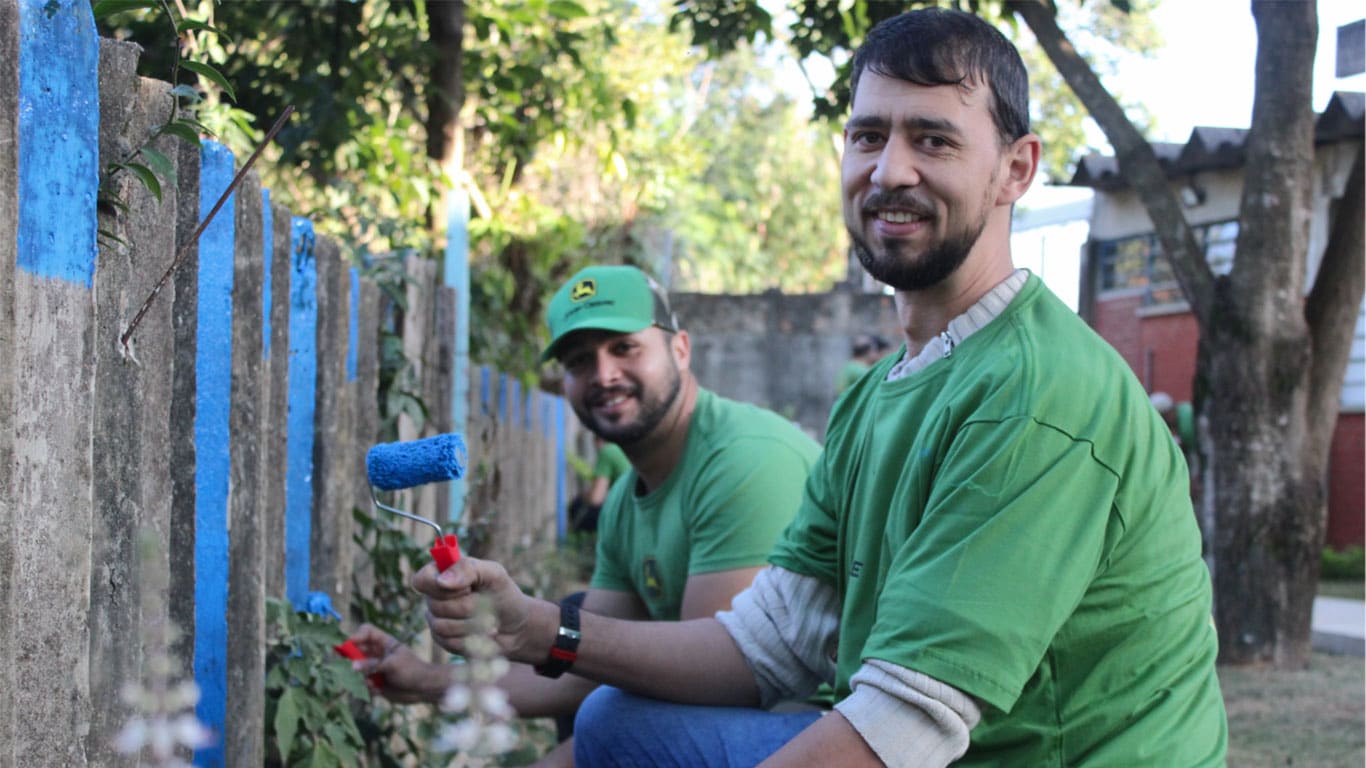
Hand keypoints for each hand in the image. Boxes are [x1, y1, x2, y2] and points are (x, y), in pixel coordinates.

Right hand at [347, 623, 452, 703]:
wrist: (423, 688)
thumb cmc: (411, 670)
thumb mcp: (392, 664)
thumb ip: (372, 664)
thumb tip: (352, 665)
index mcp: (384, 643)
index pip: (366, 632)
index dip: (357, 635)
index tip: (350, 643)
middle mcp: (377, 654)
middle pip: (356, 650)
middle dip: (351, 658)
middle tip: (350, 666)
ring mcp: (375, 668)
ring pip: (356, 669)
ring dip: (359, 676)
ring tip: (371, 682)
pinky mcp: (375, 682)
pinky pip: (362, 683)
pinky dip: (367, 687)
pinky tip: (378, 689)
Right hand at [412, 555, 555, 663]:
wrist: (517, 626)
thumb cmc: (504, 594)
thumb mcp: (494, 574)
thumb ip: (468, 569)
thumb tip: (441, 580)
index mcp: (442, 574)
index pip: (421, 580)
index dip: (440, 587)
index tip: (467, 588)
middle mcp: (434, 597)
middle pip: (435, 606)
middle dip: (468, 607)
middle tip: (487, 603)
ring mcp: (437, 620)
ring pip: (442, 627)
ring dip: (473, 624)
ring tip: (490, 619)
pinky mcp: (444, 641)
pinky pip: (450, 643)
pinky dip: (473, 639)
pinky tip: (485, 634)